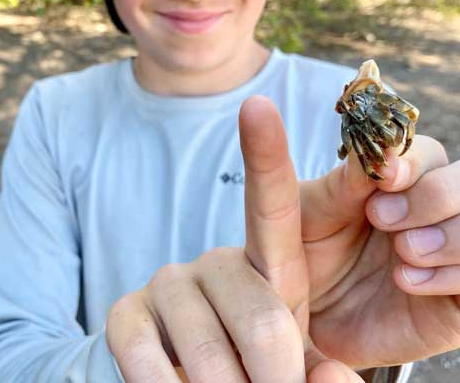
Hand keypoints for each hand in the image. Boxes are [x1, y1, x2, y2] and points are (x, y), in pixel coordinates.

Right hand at [106, 96, 361, 381]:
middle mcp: (215, 260)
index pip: (269, 202)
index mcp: (269, 262)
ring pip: (206, 349)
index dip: (264, 153)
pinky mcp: (124, 312)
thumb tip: (335, 377)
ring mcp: (167, 284)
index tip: (257, 104)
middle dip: (278, 378)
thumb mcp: (299, 362)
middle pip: (260, 316)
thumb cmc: (258, 369)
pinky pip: (142, 354)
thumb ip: (320, 368)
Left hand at [301, 135, 459, 367]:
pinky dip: (455, 275)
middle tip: (384, 219)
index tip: (382, 178)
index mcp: (408, 178)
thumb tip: (384, 147)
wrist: (306, 316)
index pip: (435, 151)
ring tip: (405, 251)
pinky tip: (407, 282)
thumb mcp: (312, 213)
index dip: (414, 161)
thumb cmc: (310, 253)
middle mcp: (448, 209)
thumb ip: (345, 181)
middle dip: (442, 195)